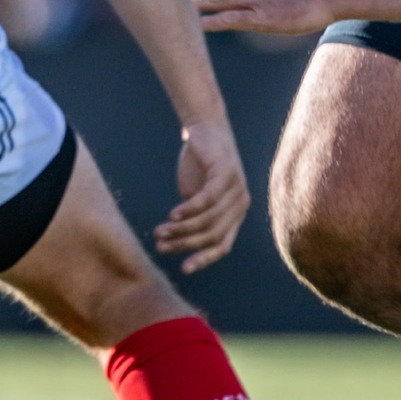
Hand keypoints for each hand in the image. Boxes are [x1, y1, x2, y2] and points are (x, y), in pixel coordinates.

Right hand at [154, 116, 248, 273]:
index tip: (183, 269)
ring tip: (160, 231)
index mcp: (235, 215)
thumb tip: (177, 243)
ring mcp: (237, 189)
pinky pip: (207, 199)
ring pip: (208, 219)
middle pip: (212, 235)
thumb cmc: (199, 167)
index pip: (222, 245)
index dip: (203, 259)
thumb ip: (193, 220)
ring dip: (181, 229)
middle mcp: (241, 205)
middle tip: (160, 246)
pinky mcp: (228, 173)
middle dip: (184, 244)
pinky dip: (189, 210)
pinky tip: (172, 215)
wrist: (205, 130)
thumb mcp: (194, 197)